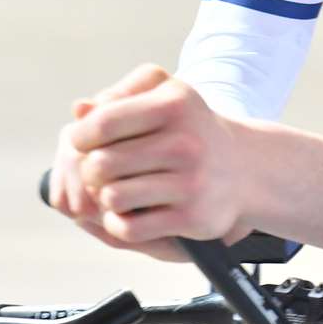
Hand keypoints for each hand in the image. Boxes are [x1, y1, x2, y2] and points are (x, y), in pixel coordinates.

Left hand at [51, 65, 250, 259]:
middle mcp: (185, 142)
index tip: (86, 143)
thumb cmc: (189, 129)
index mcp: (174, 104)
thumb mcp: (164, 96)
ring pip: (111, 197)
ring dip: (106, 198)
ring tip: (119, 190)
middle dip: (92, 171)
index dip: (82, 136)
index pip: (102, 122)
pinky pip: (129, 227)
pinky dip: (119, 223)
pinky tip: (130, 212)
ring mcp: (191, 182)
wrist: (243, 168)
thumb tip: (79, 110)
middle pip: (100, 164)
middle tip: (104, 171)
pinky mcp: (192, 217)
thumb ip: (120, 96)